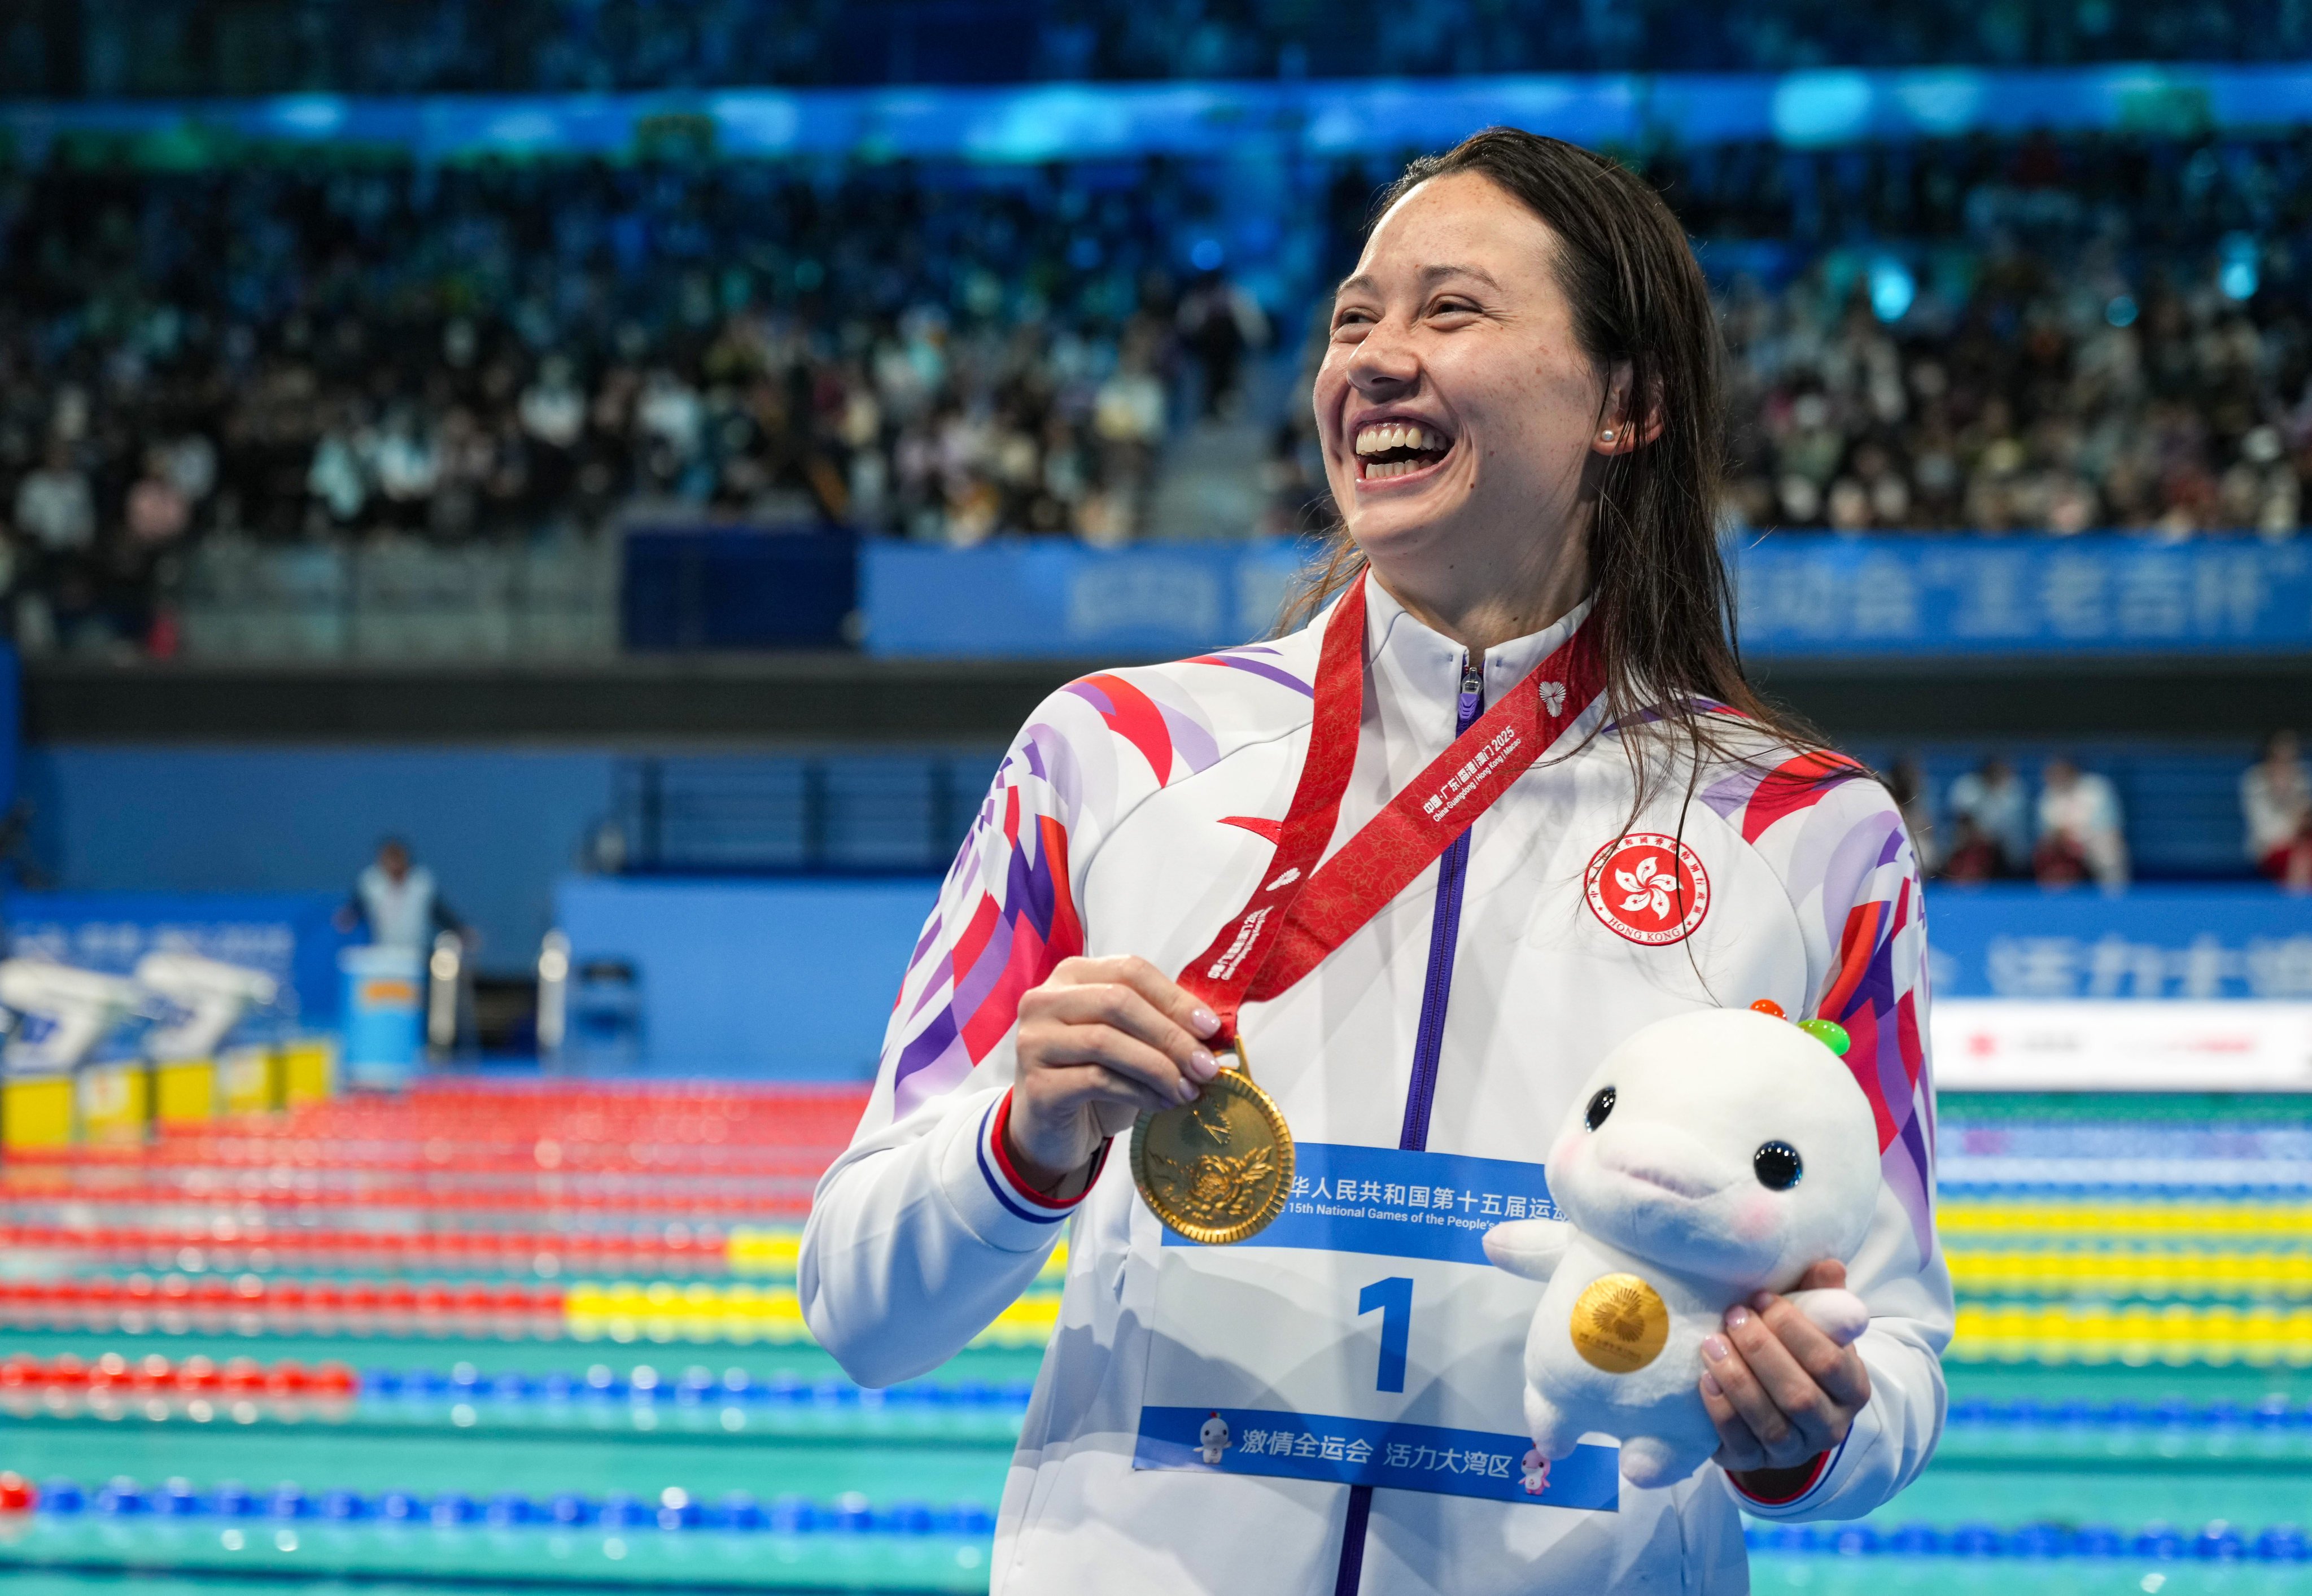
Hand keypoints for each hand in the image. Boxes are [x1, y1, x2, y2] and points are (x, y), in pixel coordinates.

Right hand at [1004, 956, 1222, 1191]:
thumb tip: (1213, 1031)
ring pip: (1106, 1041)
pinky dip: (1139, 1091)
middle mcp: (1044, 1001)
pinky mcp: (1036, 1085)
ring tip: (1188, 1089)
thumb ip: (1160, 1024)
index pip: (1129, 971)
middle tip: (1206, 1066)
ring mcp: (1034, 1042)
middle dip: (1170, 1035)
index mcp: (1071, 976)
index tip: (1211, 1027)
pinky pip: (1097, 1080)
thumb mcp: (1128, 1041)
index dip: (1175, 998)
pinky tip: (1161, 1103)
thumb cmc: (1092, 1078)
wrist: (1051, 1131)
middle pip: (1118, 1002)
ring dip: (1158, 1067)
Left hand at [1698, 1260, 1870, 1486]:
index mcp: (1851, 1389)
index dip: (1795, 1330)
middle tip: (1734, 1316)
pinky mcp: (1755, 1463)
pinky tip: (1704, 1379)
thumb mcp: (1814, 1325)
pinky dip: (1721, 1411)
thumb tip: (1827, 1263)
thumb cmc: (1796, 1355)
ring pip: (1769, 1423)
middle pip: (1798, 1395)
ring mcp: (1793, 1451)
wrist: (1779, 1412)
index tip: (1762, 1297)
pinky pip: (1740, 1444)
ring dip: (1738, 1380)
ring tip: (1712, 1342)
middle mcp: (1829, 1426)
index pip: (1830, 1363)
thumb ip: (1820, 1294)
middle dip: (1762, 1352)